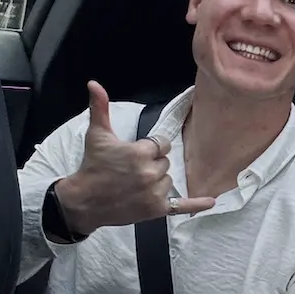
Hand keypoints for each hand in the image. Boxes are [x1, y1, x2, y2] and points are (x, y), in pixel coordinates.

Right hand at [54, 83, 215, 232]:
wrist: (84, 202)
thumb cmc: (91, 167)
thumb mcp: (97, 135)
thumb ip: (100, 107)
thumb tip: (94, 84)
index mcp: (139, 153)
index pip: (161, 144)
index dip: (150, 148)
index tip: (137, 154)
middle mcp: (149, 173)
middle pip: (165, 162)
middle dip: (152, 164)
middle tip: (132, 171)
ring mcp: (154, 193)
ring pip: (168, 181)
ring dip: (157, 181)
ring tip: (135, 185)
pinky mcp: (156, 210)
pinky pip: (181, 205)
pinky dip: (196, 204)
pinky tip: (210, 201)